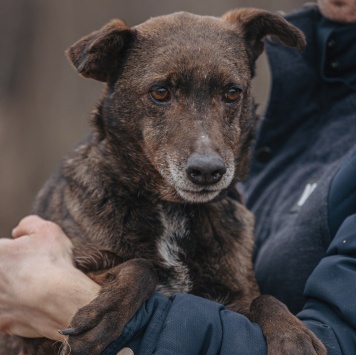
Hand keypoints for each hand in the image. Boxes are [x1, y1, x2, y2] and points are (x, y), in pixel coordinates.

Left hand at [0, 215, 100, 340]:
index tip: (28, 254)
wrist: (61, 299)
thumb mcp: (47, 230)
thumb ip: (28, 224)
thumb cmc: (53, 262)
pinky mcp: (0, 321)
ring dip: (12, 288)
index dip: (16, 250)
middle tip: (32, 270)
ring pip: (3, 290)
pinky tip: (28, 306)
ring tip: (33, 288)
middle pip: (3, 271)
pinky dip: (14, 310)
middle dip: (13, 269)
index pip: (3, 248)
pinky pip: (4, 314)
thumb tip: (17, 231)